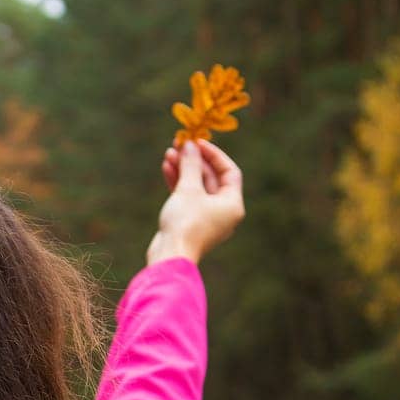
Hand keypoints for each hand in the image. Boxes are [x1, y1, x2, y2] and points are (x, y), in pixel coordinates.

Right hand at [146, 137, 244, 266]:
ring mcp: (207, 219)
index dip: (214, 154)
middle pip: (212, 179)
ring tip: (169, 154)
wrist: (169, 256)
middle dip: (195, 161)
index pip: (229, 171)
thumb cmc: (185, 223)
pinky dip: (179, 184)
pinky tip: (167, 169)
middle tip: (180, 145)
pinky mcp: (191, 224)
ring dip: (184, 170)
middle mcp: (224, 212)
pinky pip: (188, 199)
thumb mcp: (189, 189)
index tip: (198, 142)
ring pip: (197, 188)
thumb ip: (191, 164)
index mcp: (232, 204)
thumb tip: (189, 145)